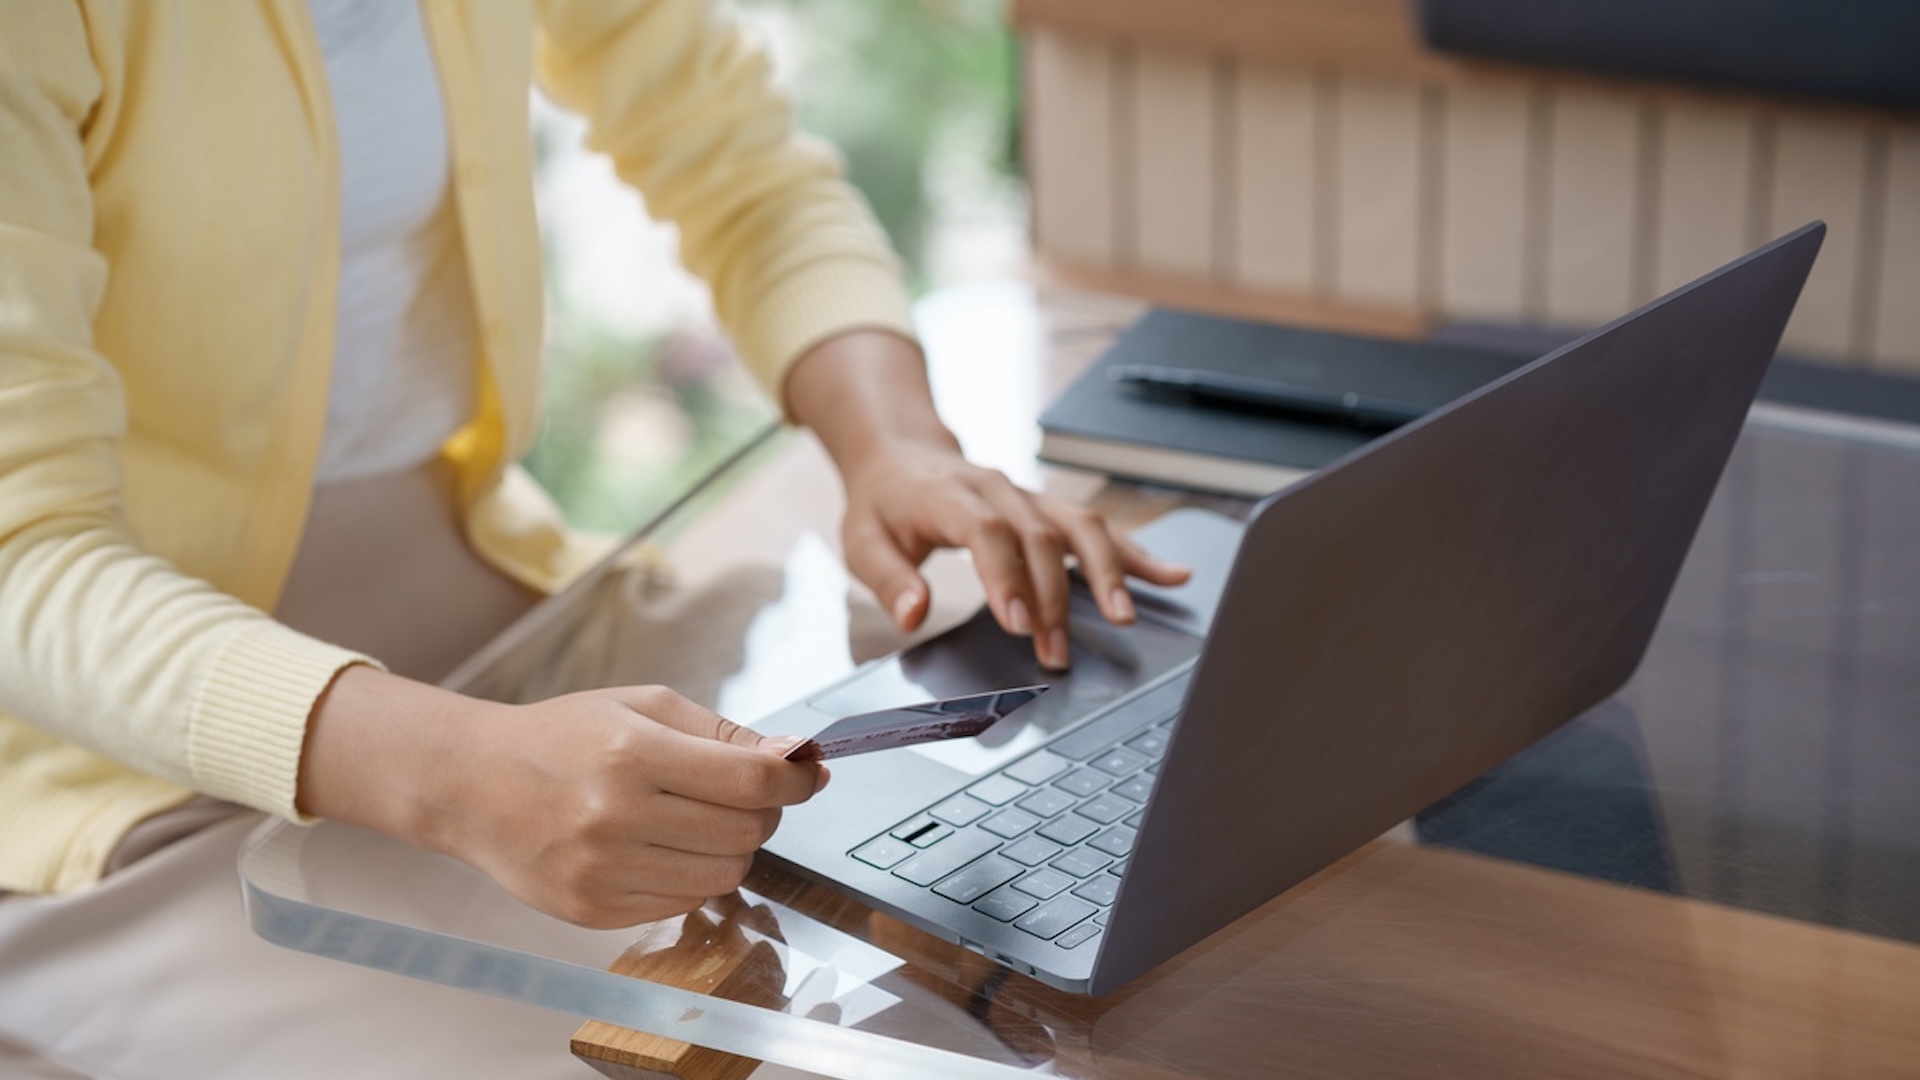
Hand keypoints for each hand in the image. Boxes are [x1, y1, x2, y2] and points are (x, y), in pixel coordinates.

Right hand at [299, 669, 825, 927]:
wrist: (472, 784)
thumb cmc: (563, 736)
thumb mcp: (642, 706)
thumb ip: (724, 733)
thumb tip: (796, 757)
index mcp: (632, 753)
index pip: (752, 780)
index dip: (795, 777)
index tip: (807, 771)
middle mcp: (616, 816)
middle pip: (746, 831)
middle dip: (764, 811)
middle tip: (742, 792)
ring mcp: (603, 871)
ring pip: (724, 875)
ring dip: (733, 846)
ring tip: (700, 819)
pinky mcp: (593, 911)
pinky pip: (685, 902)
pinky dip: (694, 876)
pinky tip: (666, 847)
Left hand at [839, 438, 1188, 668]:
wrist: (903, 455)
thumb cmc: (885, 504)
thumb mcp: (863, 541)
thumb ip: (888, 579)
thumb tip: (913, 613)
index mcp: (947, 495)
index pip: (986, 530)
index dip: (1006, 575)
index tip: (1018, 623)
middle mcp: (996, 489)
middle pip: (1038, 536)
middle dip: (1053, 597)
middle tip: (1057, 651)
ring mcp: (1028, 496)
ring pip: (1078, 524)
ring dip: (1106, 571)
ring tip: (1125, 617)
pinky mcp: (1048, 508)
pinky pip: (1096, 526)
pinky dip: (1135, 552)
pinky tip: (1171, 575)